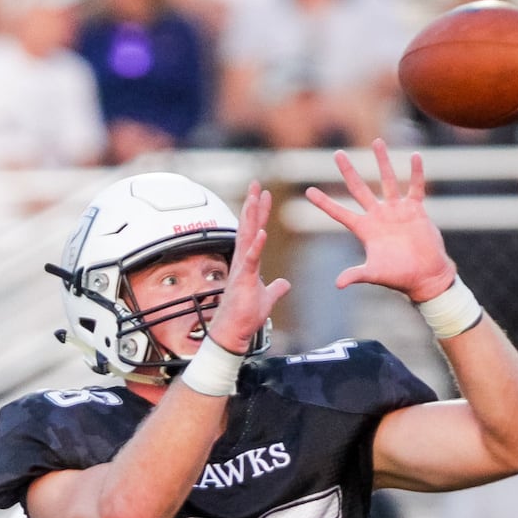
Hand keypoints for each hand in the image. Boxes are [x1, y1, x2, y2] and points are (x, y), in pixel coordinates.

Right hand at [206, 181, 289, 353]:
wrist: (234, 332)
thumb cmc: (246, 317)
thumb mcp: (267, 298)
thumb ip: (275, 288)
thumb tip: (284, 283)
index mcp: (249, 263)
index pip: (255, 231)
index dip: (260, 213)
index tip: (264, 194)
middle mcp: (243, 261)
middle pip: (248, 227)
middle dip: (253, 205)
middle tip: (257, 184)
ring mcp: (242, 269)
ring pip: (247, 237)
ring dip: (252, 217)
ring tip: (255, 197)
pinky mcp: (244, 280)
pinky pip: (251, 259)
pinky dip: (257, 246)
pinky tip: (262, 232)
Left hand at [304, 139, 455, 302]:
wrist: (426, 276)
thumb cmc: (400, 277)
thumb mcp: (375, 274)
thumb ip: (357, 275)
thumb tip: (337, 284)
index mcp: (365, 229)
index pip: (340, 213)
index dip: (324, 203)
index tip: (308, 191)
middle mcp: (379, 216)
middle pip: (359, 188)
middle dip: (348, 171)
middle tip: (337, 154)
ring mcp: (397, 211)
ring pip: (387, 180)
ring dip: (382, 162)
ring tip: (377, 142)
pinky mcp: (416, 210)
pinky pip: (415, 187)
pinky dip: (416, 173)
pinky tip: (414, 156)